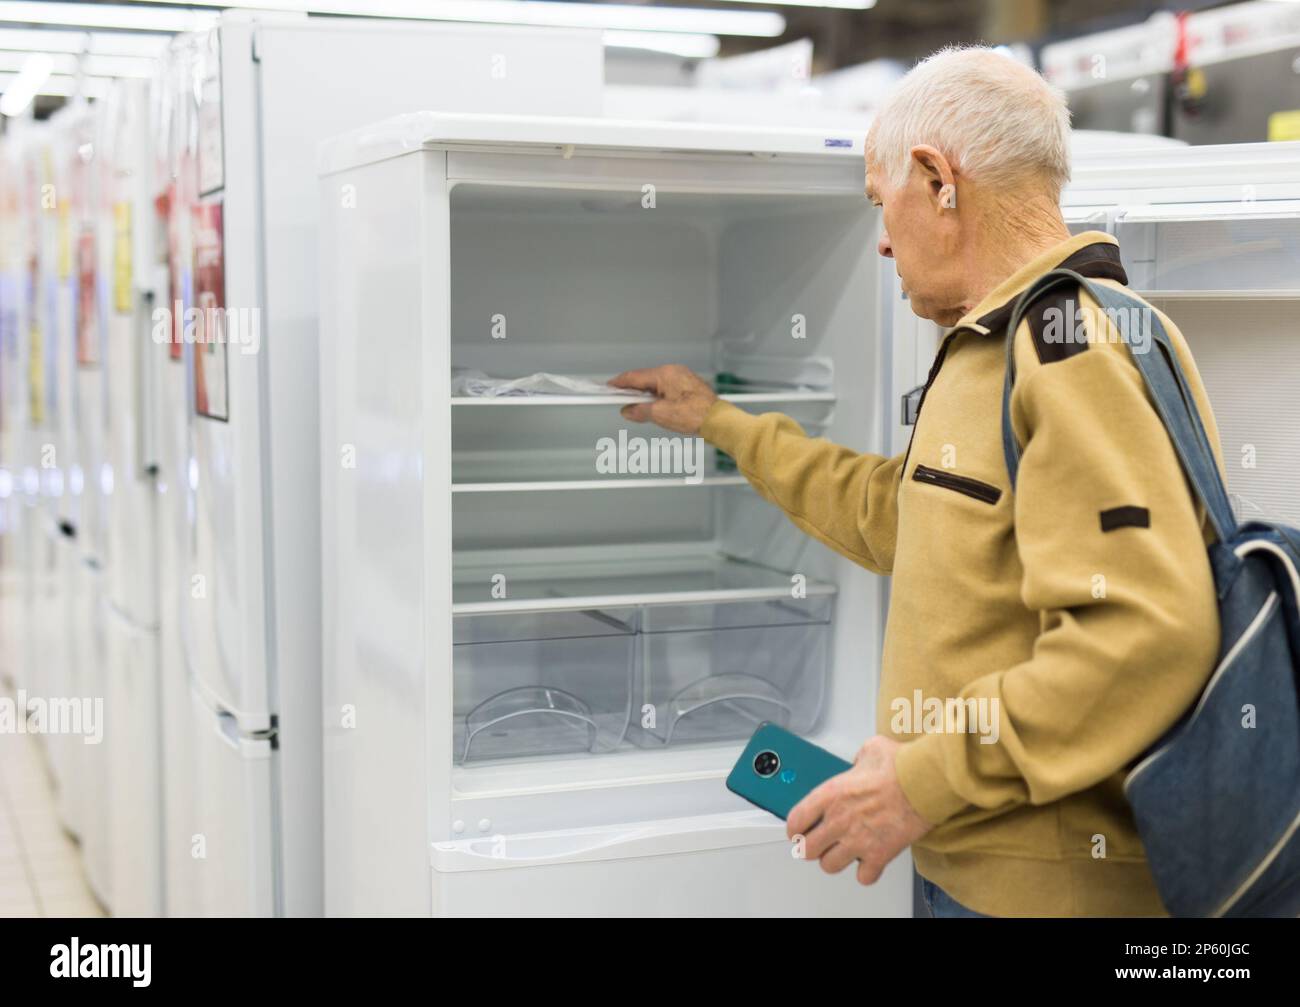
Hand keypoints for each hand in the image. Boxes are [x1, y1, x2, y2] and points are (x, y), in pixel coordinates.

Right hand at [609, 365, 717, 434]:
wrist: (718, 420)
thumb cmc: (696, 415)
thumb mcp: (660, 415)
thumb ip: (640, 411)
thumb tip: (628, 410)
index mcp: (665, 374)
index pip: (635, 377)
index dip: (619, 383)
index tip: (608, 388)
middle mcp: (674, 372)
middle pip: (645, 380)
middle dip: (631, 391)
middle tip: (618, 400)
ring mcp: (682, 378)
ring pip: (655, 385)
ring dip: (644, 395)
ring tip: (636, 408)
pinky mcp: (688, 387)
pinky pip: (666, 388)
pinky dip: (656, 397)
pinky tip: (654, 407)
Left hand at [786, 736, 932, 885]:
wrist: (926, 783)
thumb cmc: (902, 766)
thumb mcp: (871, 749)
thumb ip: (858, 759)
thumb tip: (860, 763)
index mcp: (831, 794)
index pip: (796, 820)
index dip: (794, 828)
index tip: (797, 830)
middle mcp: (839, 820)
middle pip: (807, 849)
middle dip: (810, 847)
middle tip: (817, 843)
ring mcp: (858, 840)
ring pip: (829, 866)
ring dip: (835, 860)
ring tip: (842, 852)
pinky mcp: (879, 854)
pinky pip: (864, 876)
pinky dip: (866, 872)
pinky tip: (869, 861)